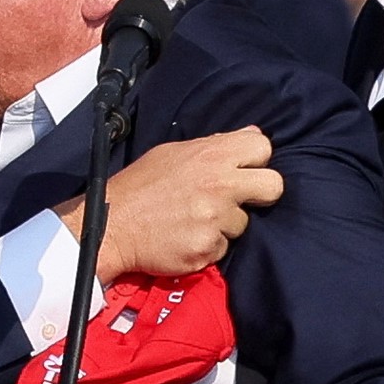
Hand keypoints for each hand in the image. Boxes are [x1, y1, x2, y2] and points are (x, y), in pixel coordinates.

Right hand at [62, 127, 282, 280]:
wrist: (110, 226)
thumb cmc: (140, 187)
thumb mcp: (174, 152)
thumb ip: (215, 144)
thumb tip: (252, 134)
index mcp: (211, 155)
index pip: (263, 148)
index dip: (255, 161)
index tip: (242, 171)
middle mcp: (219, 184)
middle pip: (273, 186)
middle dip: (262, 194)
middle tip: (238, 200)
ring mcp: (215, 218)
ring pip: (243, 223)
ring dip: (224, 224)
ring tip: (193, 220)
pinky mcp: (207, 248)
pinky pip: (222, 248)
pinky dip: (207, 245)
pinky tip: (185, 236)